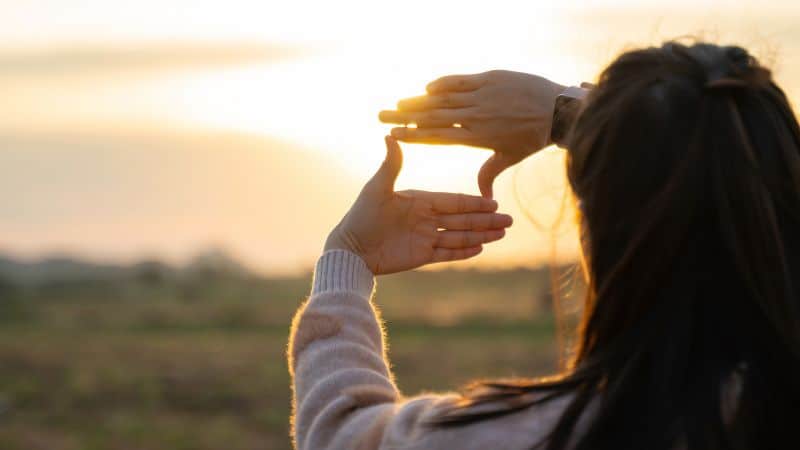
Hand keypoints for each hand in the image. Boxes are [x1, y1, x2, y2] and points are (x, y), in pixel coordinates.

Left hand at [325, 136, 512, 274]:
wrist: (350, 248)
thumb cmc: (361, 216)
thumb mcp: (377, 188)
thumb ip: (391, 165)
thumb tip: (391, 135)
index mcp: (419, 201)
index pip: (453, 201)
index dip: (474, 203)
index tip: (494, 202)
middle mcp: (425, 219)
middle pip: (462, 219)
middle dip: (486, 220)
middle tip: (509, 221)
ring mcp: (424, 238)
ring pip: (459, 236)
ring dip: (481, 235)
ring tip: (502, 234)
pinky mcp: (420, 256)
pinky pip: (447, 254)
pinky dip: (464, 252)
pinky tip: (481, 249)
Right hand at [379, 70, 564, 197]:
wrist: (559, 109)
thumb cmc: (533, 137)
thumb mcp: (510, 156)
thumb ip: (489, 172)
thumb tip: (481, 197)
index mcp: (476, 136)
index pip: (437, 136)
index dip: (413, 135)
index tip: (392, 134)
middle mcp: (475, 116)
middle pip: (432, 116)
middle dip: (405, 116)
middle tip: (382, 115)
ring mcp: (482, 95)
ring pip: (443, 98)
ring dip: (418, 100)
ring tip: (398, 103)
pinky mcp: (490, 78)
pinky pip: (461, 80)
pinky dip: (443, 83)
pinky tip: (427, 88)